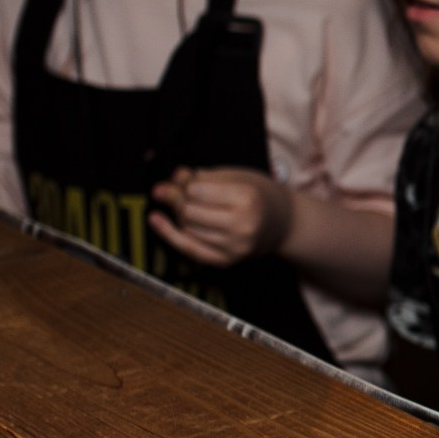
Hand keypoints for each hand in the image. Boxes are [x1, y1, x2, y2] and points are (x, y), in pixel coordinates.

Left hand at [149, 166, 291, 265]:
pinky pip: (189, 248)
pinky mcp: (226, 260)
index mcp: (248, 199)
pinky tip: (155, 220)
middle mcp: (242, 226)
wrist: (282, 224)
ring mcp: (234, 246)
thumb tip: (171, 180)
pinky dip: (169, 233)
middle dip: (176, 199)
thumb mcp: (236, 176)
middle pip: (189, 212)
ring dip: (178, 215)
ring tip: (184, 205)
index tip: (180, 178)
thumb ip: (203, 177)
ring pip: (187, 228)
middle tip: (170, 190)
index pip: (197, 192)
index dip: (184, 184)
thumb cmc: (257, 195)